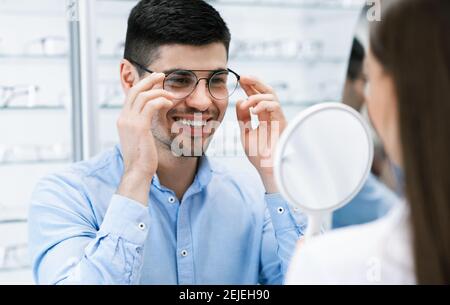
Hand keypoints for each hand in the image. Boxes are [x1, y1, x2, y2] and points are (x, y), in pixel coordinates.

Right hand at [116, 73, 173, 204]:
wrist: (137, 171)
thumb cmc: (142, 157)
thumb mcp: (139, 137)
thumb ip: (141, 125)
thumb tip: (150, 117)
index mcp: (123, 119)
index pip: (131, 96)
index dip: (143, 85)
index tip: (156, 81)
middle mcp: (123, 118)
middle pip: (135, 90)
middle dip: (149, 80)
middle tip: (162, 75)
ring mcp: (130, 122)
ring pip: (143, 96)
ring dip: (159, 91)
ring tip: (171, 93)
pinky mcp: (140, 127)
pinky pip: (151, 105)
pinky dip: (161, 100)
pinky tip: (170, 103)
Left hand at [236, 76, 286, 192]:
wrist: (266, 168)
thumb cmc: (258, 155)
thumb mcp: (245, 133)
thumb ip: (242, 118)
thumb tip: (240, 100)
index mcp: (263, 116)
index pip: (257, 97)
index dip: (249, 87)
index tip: (239, 80)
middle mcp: (271, 115)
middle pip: (266, 91)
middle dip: (255, 82)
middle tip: (243, 77)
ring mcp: (278, 117)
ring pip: (271, 95)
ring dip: (256, 97)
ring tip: (246, 104)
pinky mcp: (282, 122)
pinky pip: (275, 106)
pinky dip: (263, 105)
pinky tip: (253, 111)